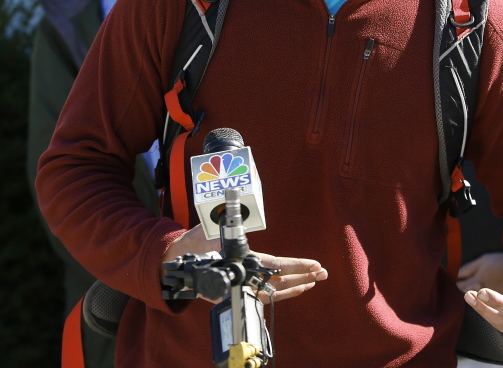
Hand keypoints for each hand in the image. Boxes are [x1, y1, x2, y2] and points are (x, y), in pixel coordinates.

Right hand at [162, 225, 327, 303]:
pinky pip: (266, 294)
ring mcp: (241, 286)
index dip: (295, 266)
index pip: (273, 265)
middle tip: (324, 272)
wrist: (178, 260)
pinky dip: (283, 291)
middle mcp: (242, 278)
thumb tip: (239, 208)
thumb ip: (231, 226)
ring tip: (316, 279)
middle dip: (303, 276)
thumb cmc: (196, 242)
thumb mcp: (213, 231)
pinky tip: (298, 286)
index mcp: (239, 262)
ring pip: (274, 290)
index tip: (314, 265)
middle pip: (278, 281)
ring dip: (296, 284)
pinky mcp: (240, 289)